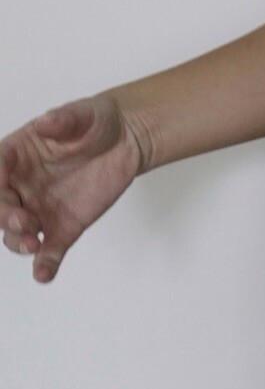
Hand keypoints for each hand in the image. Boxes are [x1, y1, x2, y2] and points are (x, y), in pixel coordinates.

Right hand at [0, 93, 148, 282]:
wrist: (127, 140)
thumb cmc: (95, 122)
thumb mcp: (83, 114)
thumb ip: (63, 119)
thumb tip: (46, 122)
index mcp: (15, 157)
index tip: (0, 185)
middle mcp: (20, 187)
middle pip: (0, 207)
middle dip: (5, 217)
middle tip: (24, 220)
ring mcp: (39, 210)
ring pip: (16, 235)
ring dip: (19, 242)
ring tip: (34, 244)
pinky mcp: (63, 228)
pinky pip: (49, 252)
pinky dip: (44, 265)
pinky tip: (44, 274)